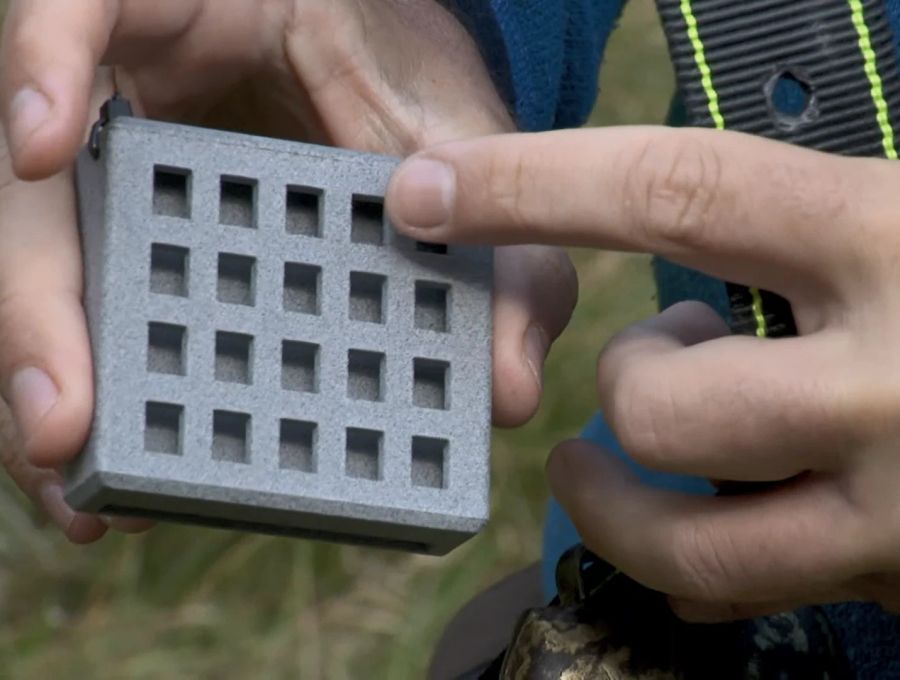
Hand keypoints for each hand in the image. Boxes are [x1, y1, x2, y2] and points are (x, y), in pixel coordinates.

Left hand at [0, 0, 575, 541]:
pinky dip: (41, 80)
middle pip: (61, 290)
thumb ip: (499, 292)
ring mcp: (113, 105)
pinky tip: (40, 140)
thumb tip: (512, 399)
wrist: (369, 2)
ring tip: (52, 408)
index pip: (144, 340)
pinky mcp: (103, 10)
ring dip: (27, 305)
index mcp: (217, 242)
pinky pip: (54, 31)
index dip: (120, 425)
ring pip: (32, 215)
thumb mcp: (470, 206)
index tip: (108, 505)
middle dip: (47, 385)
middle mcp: (144, 189)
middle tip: (66, 465)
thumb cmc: (416, 100)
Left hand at [386, 126, 899, 619]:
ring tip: (652, 457)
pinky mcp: (893, 582)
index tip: (427, 191)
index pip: (670, 194)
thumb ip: (799, 229)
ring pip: (680, 535)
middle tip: (647, 369)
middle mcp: (888, 378)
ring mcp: (893, 503)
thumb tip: (682, 239)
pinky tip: (728, 513)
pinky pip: (736, 590)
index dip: (529, 188)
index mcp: (883, 238)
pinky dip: (696, 559)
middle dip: (623, 383)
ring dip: (631, 496)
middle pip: (651, 403)